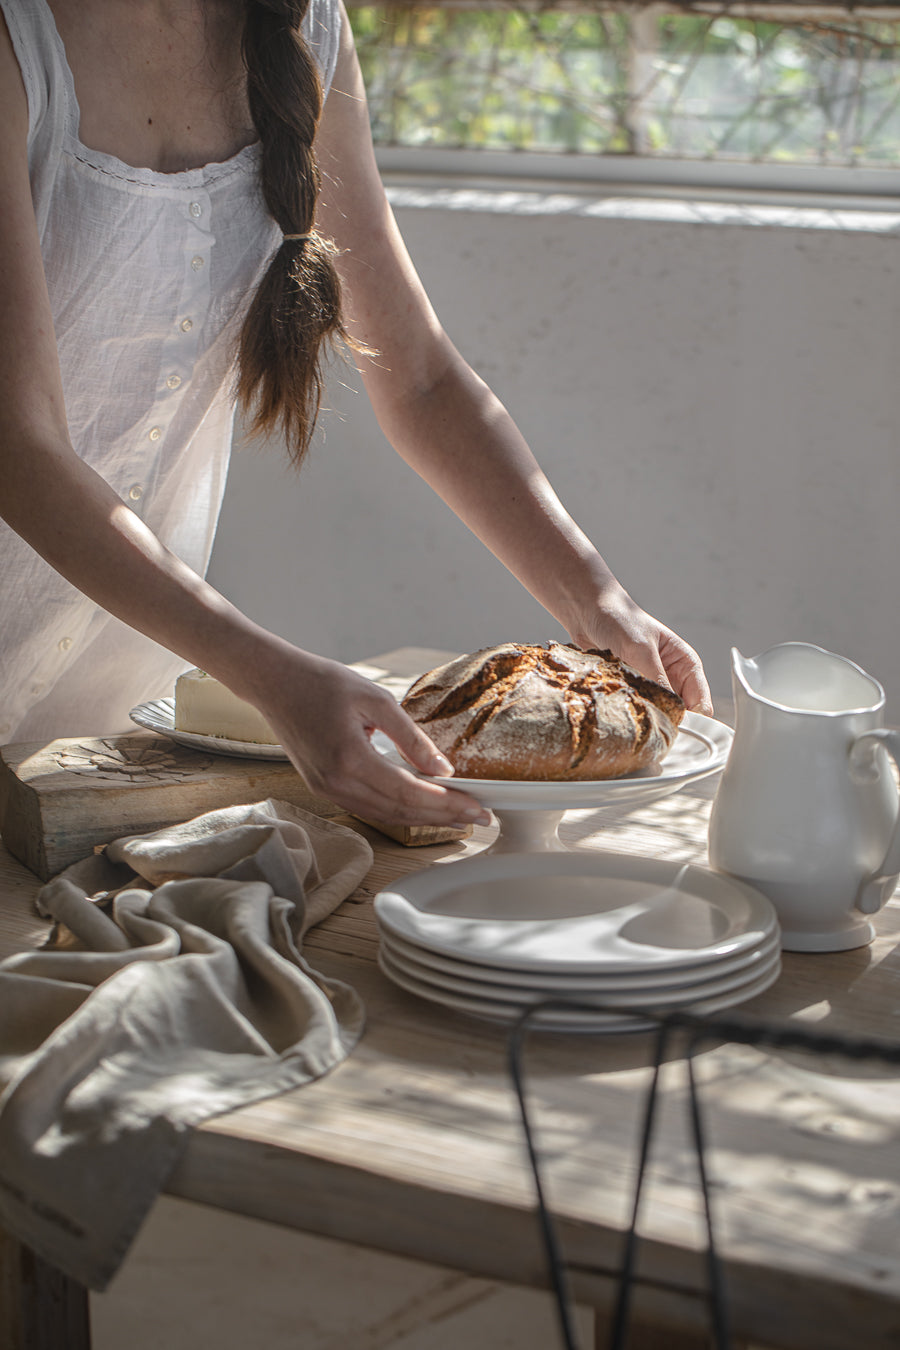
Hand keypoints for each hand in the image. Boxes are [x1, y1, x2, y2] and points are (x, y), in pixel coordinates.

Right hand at [249, 649, 492, 828]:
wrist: (274, 682)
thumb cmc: (322, 682)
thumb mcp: (376, 699)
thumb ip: (411, 738)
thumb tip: (444, 769)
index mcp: (350, 758)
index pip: (409, 793)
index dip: (447, 804)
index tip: (478, 807)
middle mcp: (336, 782)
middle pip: (400, 812)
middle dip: (443, 816)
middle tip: (480, 816)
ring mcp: (326, 789)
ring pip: (385, 815)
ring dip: (423, 818)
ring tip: (458, 815)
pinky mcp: (323, 787)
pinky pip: (369, 808)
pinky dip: (399, 811)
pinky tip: (422, 807)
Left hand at [570, 581, 712, 715]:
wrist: (589, 611)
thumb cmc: (621, 620)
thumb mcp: (641, 649)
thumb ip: (657, 679)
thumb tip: (668, 711)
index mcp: (686, 663)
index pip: (701, 701)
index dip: (694, 720)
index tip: (677, 730)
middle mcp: (672, 677)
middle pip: (681, 713)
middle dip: (670, 722)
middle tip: (654, 729)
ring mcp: (652, 684)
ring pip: (660, 713)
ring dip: (650, 718)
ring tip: (637, 716)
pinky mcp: (633, 689)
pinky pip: (639, 709)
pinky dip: (634, 713)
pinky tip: (623, 711)